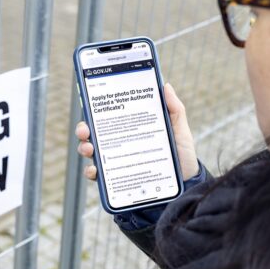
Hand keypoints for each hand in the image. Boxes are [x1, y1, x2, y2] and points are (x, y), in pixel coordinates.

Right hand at [75, 83, 199, 180]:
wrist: (186, 183)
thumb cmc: (181, 154)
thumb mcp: (179, 130)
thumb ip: (174, 109)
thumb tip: (166, 86)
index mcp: (131, 127)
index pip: (109, 116)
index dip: (95, 109)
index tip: (91, 105)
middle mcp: (120, 142)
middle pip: (94, 132)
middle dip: (83, 129)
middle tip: (85, 130)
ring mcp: (117, 160)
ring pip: (91, 152)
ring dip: (84, 148)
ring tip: (90, 149)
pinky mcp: (117, 178)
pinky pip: (99, 176)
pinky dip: (92, 172)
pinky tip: (95, 170)